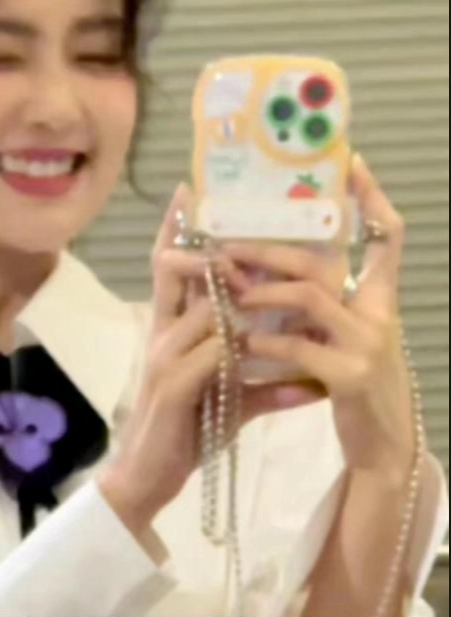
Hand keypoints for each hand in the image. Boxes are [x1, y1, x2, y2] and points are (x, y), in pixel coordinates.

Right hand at [98, 183, 322, 537]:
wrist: (145, 476)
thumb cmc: (185, 431)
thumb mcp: (227, 399)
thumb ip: (262, 383)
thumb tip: (307, 379)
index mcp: (171, 330)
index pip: (168, 270)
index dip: (175, 231)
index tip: (187, 192)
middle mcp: (163, 334)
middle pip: (179, 275)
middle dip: (211, 251)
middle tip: (237, 233)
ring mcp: (165, 357)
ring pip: (205, 312)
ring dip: (239, 300)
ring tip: (271, 287)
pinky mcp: (173, 385)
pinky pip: (212, 356)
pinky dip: (243, 353)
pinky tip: (271, 356)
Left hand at [226, 154, 418, 485]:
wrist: (383, 453)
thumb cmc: (357, 391)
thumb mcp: (347, 341)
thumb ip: (323, 310)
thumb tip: (271, 275)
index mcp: (379, 302)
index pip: (387, 238)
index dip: (373, 199)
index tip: (355, 163)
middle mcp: (379, 315)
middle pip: (323, 264)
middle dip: (271, 252)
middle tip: (228, 248)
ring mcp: (368, 346)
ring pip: (308, 297)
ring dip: (261, 291)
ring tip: (229, 292)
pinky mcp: (351, 378)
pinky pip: (299, 347)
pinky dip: (264, 341)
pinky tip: (242, 341)